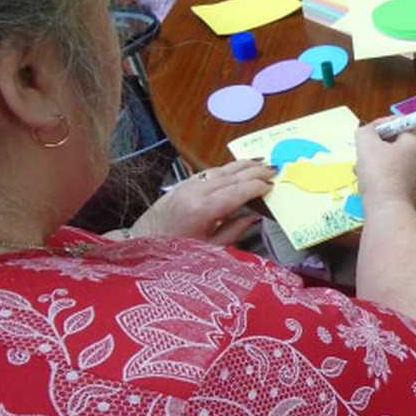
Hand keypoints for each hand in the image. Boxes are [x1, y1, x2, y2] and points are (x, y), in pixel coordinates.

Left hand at [131, 160, 275, 244]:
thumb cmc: (175, 253)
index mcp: (203, 210)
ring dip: (242, 166)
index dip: (257, 186)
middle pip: (231, 176)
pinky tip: (237, 168)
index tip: (272, 186)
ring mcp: (187, 185)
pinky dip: (227, 169)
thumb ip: (234, 231)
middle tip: (274, 168)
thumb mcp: (209, 249)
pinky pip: (209, 172)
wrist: (141, 244)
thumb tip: (253, 216)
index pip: (238, 191)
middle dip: (254, 171)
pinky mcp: (182, 184)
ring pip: (220, 170)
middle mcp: (195, 192)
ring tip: (261, 162)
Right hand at [354, 120, 415, 212]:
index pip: (399, 122)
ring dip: (374, 160)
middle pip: (396, 141)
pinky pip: (394, 173)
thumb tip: (368, 130)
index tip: (365, 133)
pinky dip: (380, 174)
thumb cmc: (379, 174)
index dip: (380, 124)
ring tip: (361, 168)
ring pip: (392, 158)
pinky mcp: (411, 188)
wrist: (388, 211)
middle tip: (363, 151)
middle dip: (375, 145)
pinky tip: (367, 181)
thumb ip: (366, 130)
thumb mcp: (366, 143)